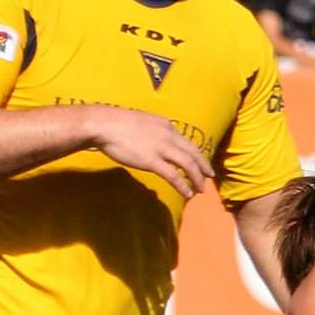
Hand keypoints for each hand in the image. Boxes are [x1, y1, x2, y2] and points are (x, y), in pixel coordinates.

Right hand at [86, 106, 214, 198]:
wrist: (105, 124)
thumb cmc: (117, 123)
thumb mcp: (142, 121)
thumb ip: (153, 130)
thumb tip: (155, 138)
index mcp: (166, 126)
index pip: (187, 142)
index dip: (196, 154)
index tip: (200, 162)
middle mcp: (168, 135)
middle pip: (193, 153)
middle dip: (203, 166)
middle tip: (209, 176)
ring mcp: (161, 148)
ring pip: (187, 164)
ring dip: (197, 178)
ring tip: (201, 189)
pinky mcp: (152, 161)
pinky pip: (173, 175)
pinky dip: (183, 185)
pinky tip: (188, 192)